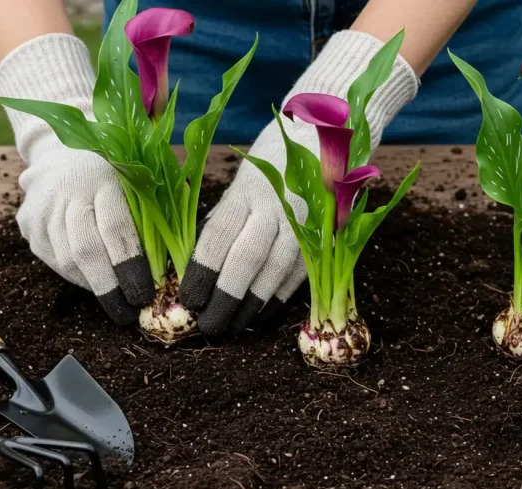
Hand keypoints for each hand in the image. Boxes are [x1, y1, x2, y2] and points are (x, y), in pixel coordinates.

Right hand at [0, 33, 153, 324]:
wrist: (61, 152)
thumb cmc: (115, 171)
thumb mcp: (138, 181)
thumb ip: (153, 215)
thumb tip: (172, 268)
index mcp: (102, 178)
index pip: (116, 230)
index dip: (131, 267)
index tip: (146, 294)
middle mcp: (67, 192)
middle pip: (86, 251)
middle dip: (110, 287)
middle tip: (128, 311)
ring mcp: (42, 207)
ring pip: (67, 260)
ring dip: (94, 285)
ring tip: (115, 299)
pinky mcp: (27, 223)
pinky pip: (52, 260)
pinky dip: (75, 276)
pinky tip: (93, 280)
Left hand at [179, 30, 417, 335]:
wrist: (334, 128)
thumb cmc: (278, 157)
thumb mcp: (245, 177)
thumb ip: (229, 214)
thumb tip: (200, 258)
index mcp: (248, 188)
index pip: (218, 237)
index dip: (202, 272)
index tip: (187, 299)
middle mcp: (276, 203)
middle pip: (246, 258)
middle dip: (225, 297)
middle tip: (209, 326)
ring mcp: (305, 218)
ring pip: (276, 270)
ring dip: (254, 303)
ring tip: (236, 326)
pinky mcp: (327, 230)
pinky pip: (302, 270)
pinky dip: (281, 295)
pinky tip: (265, 313)